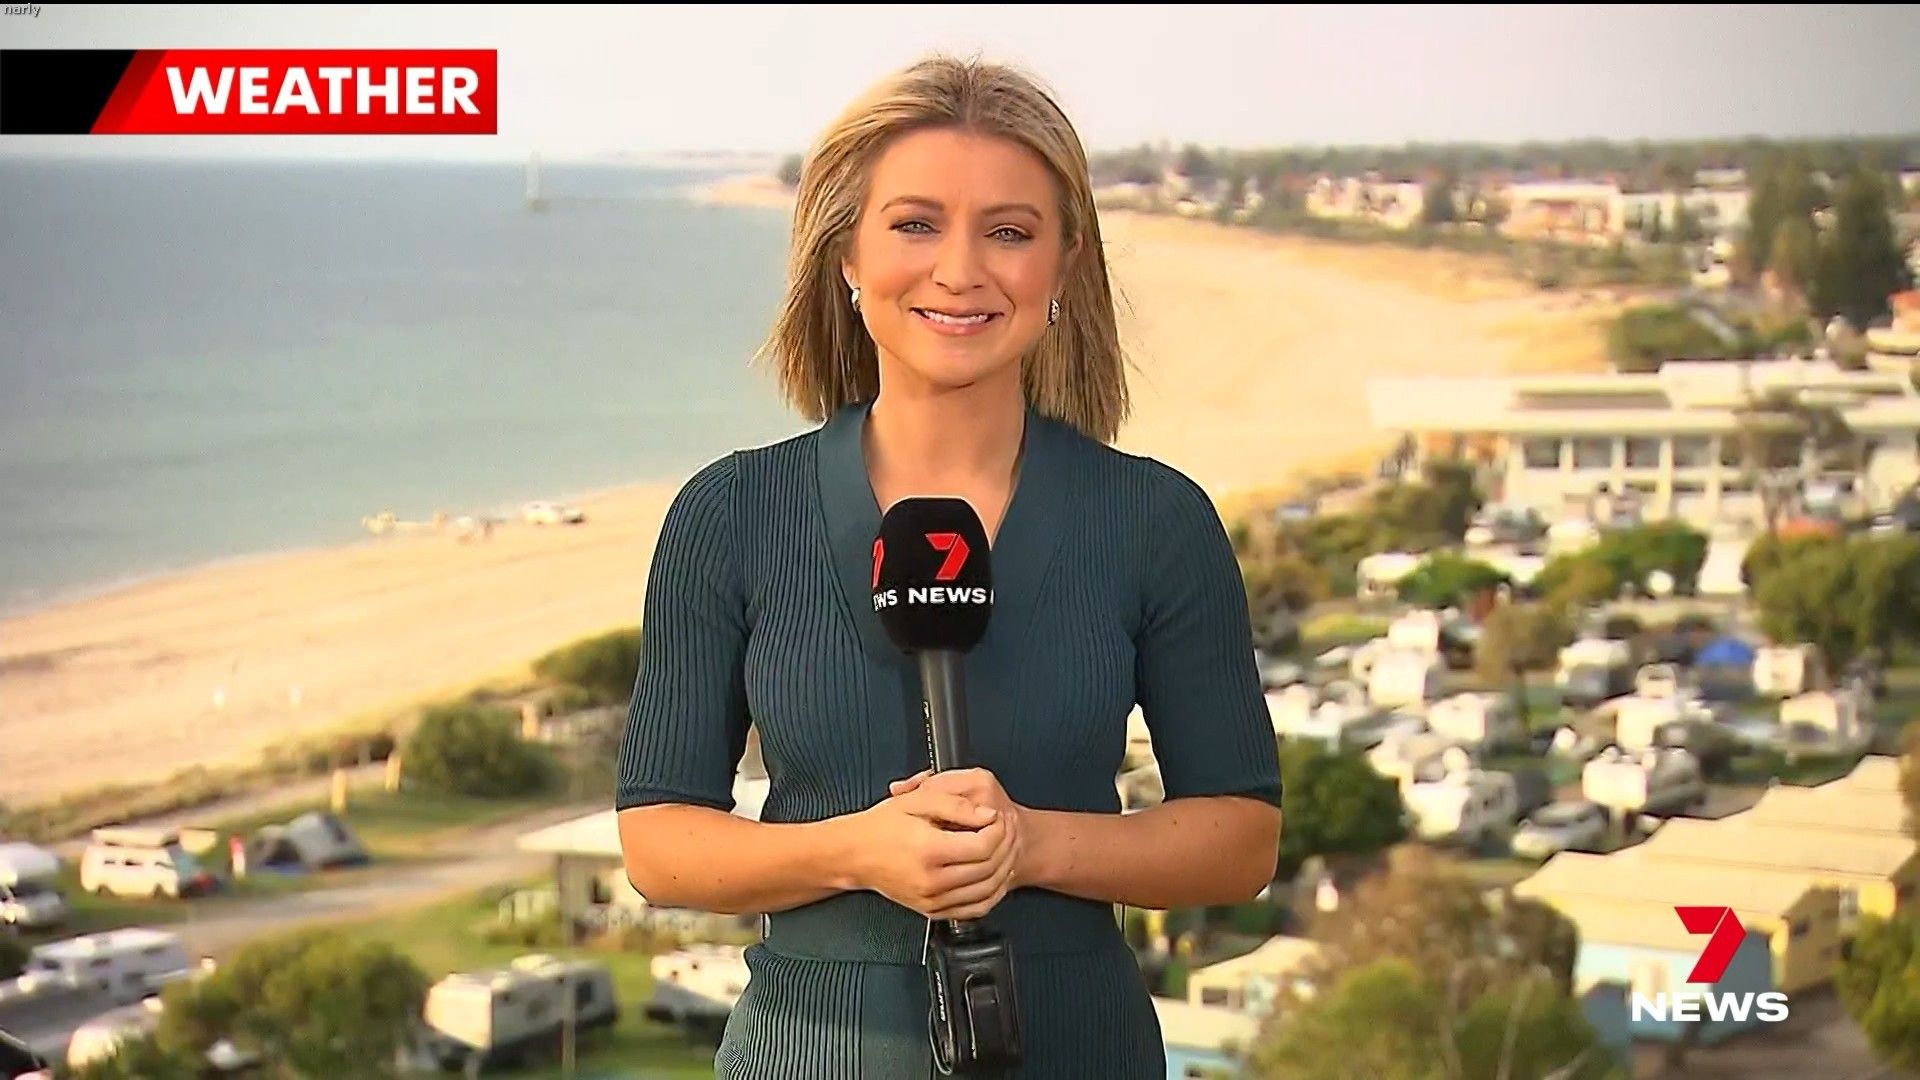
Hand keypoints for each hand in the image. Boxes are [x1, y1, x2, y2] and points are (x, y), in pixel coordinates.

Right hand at [850, 775, 1016, 921]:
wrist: (855, 855)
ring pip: (987, 891)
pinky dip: (993, 893)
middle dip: (1006, 845)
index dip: (999, 829)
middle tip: (1008, 828)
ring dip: (1004, 869)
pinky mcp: (932, 911)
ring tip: (1006, 849)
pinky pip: (975, 909)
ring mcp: (933, 900)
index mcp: (929, 850)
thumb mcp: (915, 801)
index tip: (998, 817)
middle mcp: (932, 880)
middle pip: (989, 868)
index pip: (983, 846)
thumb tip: (987, 814)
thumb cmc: (881, 827)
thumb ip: (955, 804)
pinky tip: (995, 876)